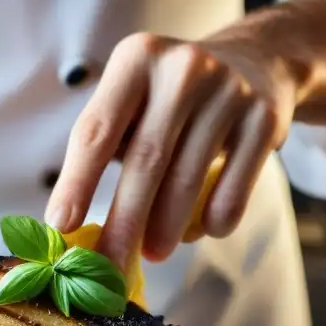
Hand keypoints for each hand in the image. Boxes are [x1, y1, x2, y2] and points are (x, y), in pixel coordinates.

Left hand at [46, 31, 299, 269]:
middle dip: (124, 221)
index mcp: (135, 59)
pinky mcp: (265, 117)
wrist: (255, 61)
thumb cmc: (172, 97)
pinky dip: (217, 216)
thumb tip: (75, 225)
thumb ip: (105, 146)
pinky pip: (236, 184)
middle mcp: (182, 68)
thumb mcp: (134, 97)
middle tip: (109, 266)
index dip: (76, 182)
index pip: (97, 130)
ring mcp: (229, 90)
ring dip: (167, 227)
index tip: (60, 226)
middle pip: (145, 159)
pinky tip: (204, 231)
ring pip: (189, 176)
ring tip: (153, 254)